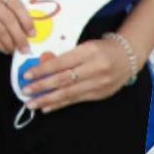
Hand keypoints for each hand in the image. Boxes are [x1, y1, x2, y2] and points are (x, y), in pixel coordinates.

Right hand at [0, 0, 31, 54]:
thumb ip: (1, 2)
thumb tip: (22, 23)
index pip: (15, 4)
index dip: (26, 20)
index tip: (32, 32)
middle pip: (8, 19)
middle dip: (19, 36)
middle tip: (26, 47)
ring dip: (9, 42)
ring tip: (14, 50)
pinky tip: (3, 49)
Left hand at [20, 37, 134, 112]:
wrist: (128, 57)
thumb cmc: (102, 49)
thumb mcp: (85, 46)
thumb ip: (67, 56)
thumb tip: (43, 67)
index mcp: (89, 51)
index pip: (61, 63)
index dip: (42, 70)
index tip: (27, 75)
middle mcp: (94, 68)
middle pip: (63, 80)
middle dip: (42, 87)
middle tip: (26, 91)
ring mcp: (98, 84)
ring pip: (68, 93)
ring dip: (48, 100)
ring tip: (33, 104)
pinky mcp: (99, 95)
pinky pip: (76, 100)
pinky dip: (60, 104)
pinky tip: (47, 107)